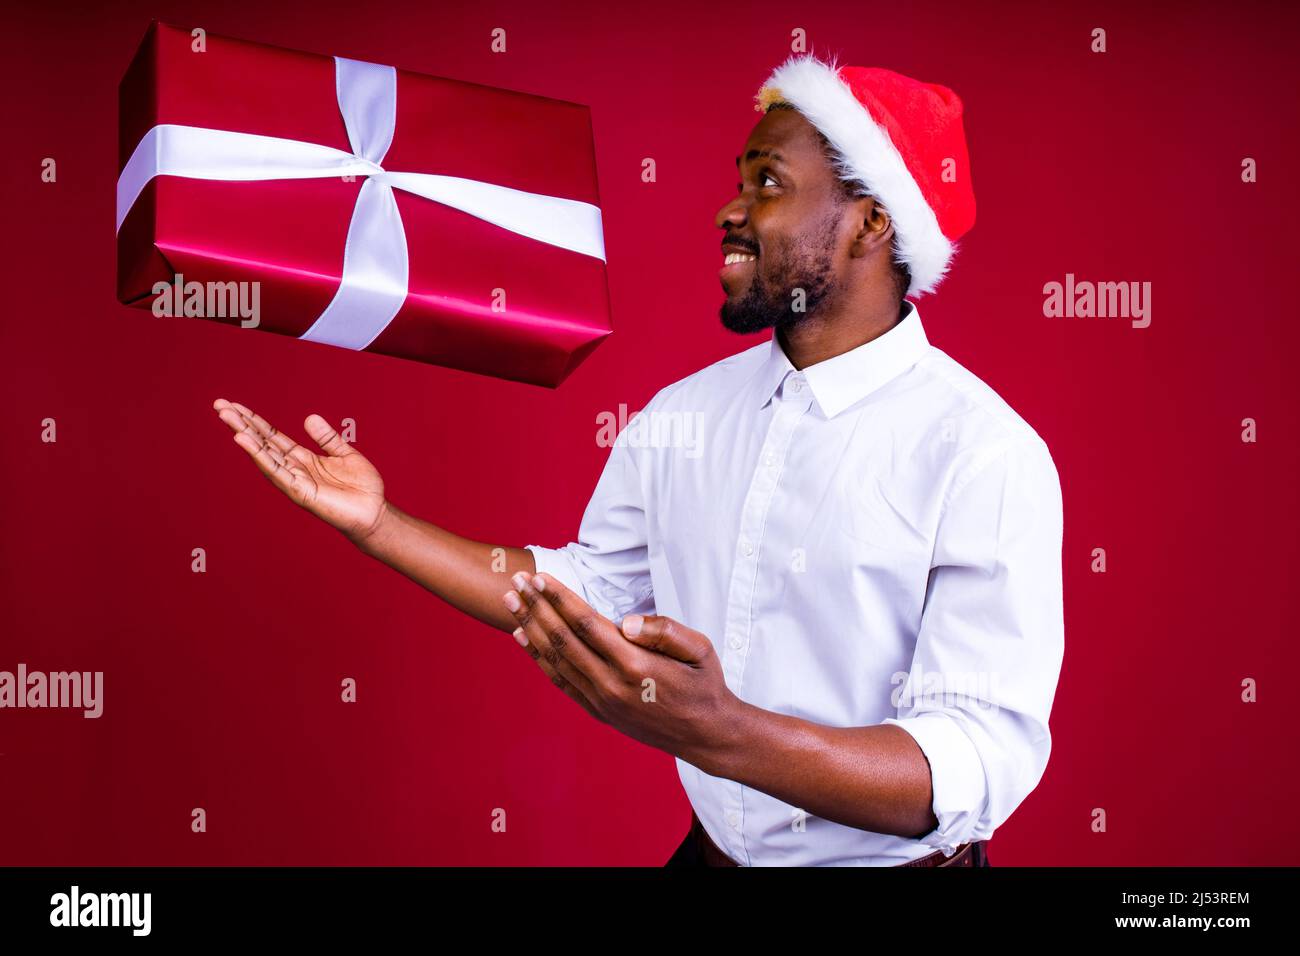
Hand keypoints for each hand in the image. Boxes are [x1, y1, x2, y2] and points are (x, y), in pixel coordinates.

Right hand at [212, 398, 388, 544]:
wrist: (375, 512)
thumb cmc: (362, 488)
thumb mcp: (345, 454)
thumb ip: (326, 438)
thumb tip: (308, 417)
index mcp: (303, 458)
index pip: (272, 436)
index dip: (254, 421)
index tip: (234, 406)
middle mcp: (294, 468)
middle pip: (262, 443)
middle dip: (241, 424)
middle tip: (219, 405)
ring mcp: (295, 481)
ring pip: (264, 455)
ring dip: (245, 436)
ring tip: (227, 418)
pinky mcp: (300, 492)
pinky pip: (277, 471)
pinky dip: (260, 456)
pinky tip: (245, 442)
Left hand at [501, 571, 739, 769]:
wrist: (705, 734)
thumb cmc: (704, 683)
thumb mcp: (700, 649)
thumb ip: (666, 631)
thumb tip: (627, 621)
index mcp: (636, 666)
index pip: (587, 624)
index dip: (561, 599)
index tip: (540, 577)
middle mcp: (612, 685)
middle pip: (563, 639)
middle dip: (537, 606)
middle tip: (517, 580)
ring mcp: (602, 701)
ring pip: (557, 659)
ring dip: (531, 627)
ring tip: (511, 601)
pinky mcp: (598, 711)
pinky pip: (561, 681)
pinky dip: (538, 658)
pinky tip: (523, 637)